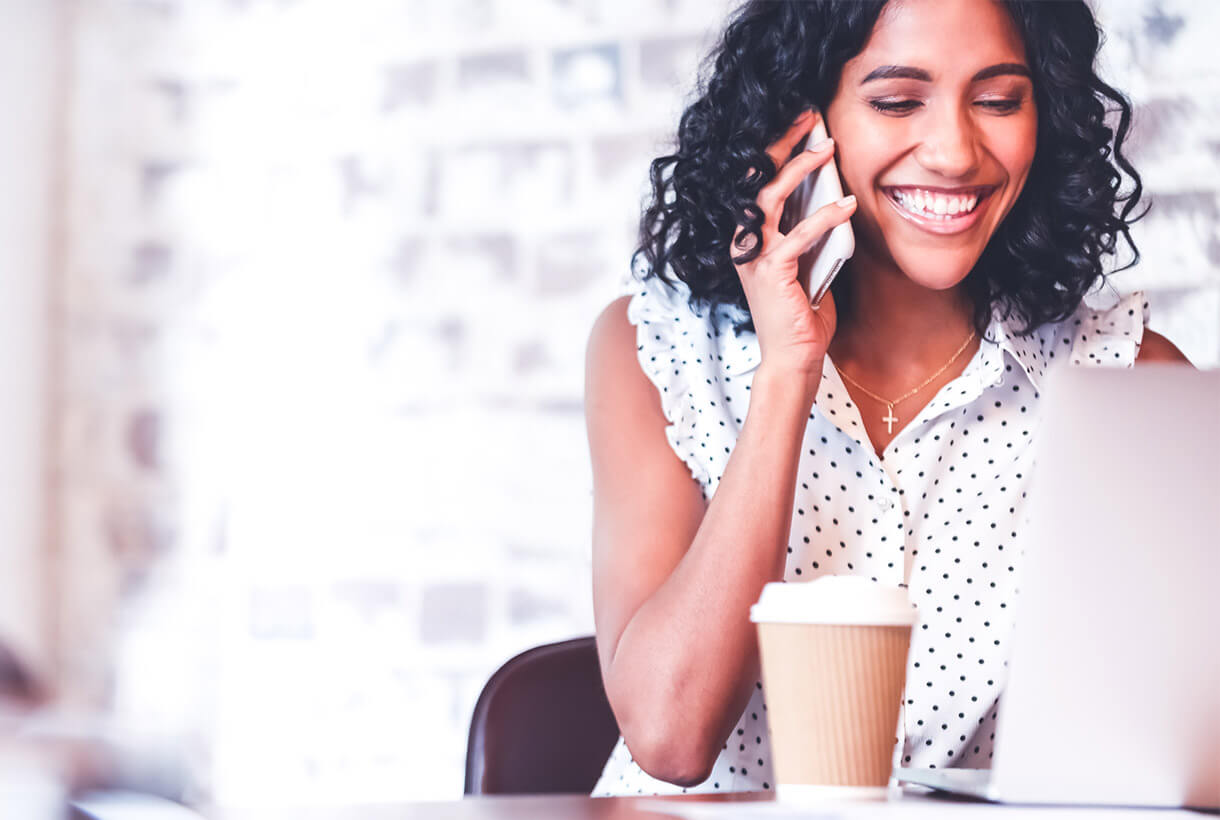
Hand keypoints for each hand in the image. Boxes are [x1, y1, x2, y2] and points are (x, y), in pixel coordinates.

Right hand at [731, 109, 855, 378]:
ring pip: (769, 199)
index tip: (800, 123)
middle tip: (808, 117)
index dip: (775, 150)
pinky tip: (848, 205)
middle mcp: (744, 243)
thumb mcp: (808, 263)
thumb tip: (834, 198)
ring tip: (827, 149)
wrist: (793, 359)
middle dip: (781, 144)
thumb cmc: (802, 315)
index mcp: (750, 238)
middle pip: (755, 180)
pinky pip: (798, 236)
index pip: (756, 183)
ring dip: (798, 170)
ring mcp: (754, 258)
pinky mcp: (771, 274)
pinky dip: (824, 218)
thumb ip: (810, 233)